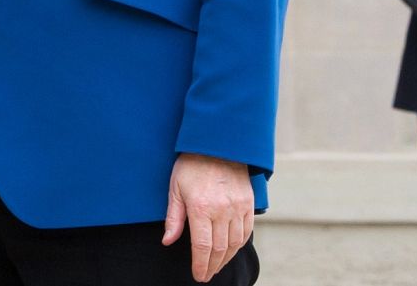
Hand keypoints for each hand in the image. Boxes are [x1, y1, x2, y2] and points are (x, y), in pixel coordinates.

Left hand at [162, 154, 252, 282]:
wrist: (217, 143)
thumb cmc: (192, 164)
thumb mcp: (175, 188)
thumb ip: (173, 218)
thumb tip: (168, 241)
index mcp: (201, 207)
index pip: (202, 246)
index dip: (200, 265)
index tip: (198, 275)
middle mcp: (222, 210)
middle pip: (219, 248)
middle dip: (212, 266)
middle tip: (206, 275)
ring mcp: (238, 207)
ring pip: (234, 243)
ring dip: (225, 258)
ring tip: (216, 265)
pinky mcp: (248, 204)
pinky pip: (246, 231)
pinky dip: (239, 245)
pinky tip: (231, 250)